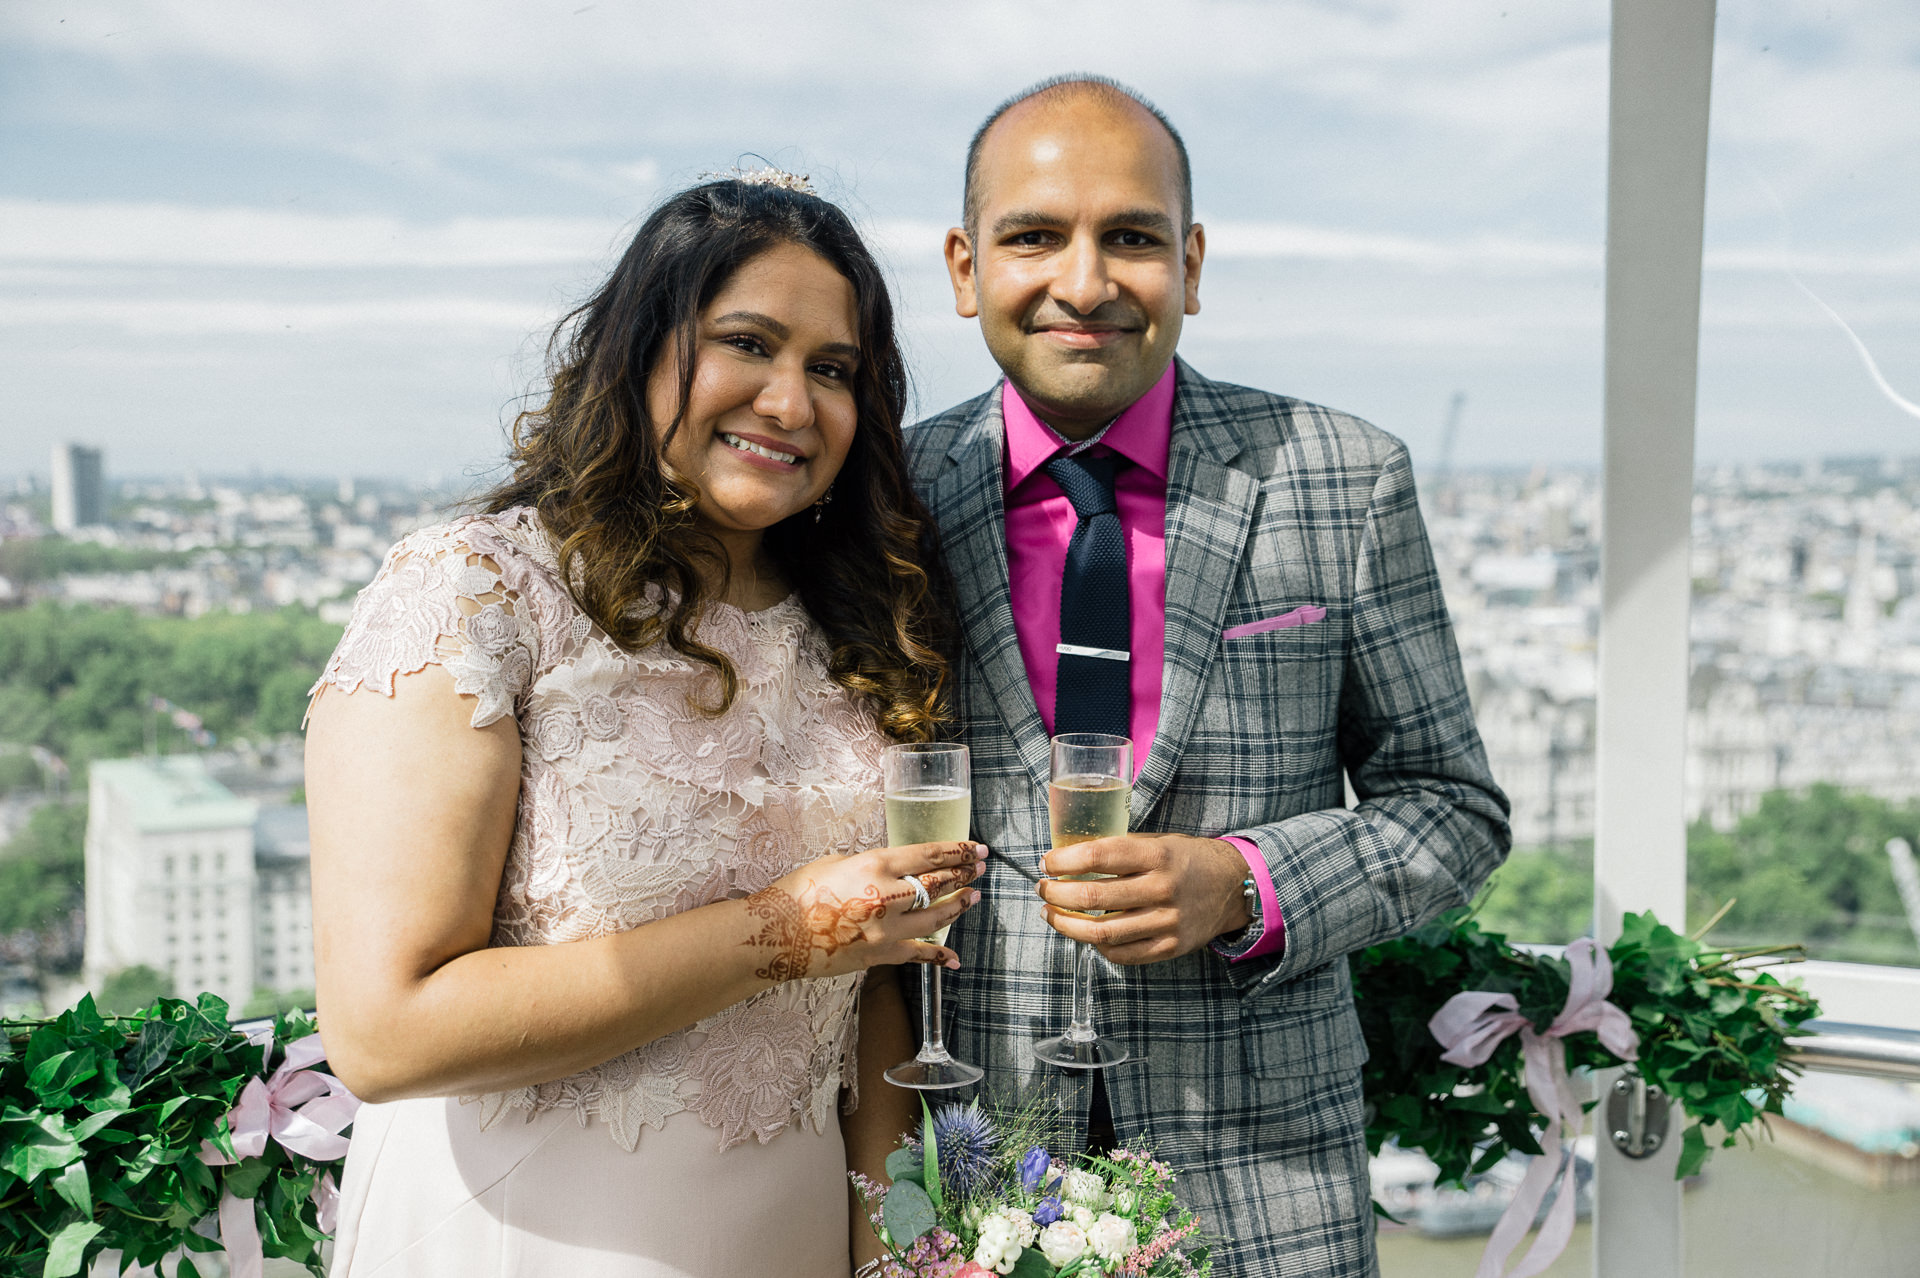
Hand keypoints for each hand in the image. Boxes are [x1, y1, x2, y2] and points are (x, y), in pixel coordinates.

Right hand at [742, 841, 985, 981]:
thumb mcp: (837, 862)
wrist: (775, 934)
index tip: (975, 849)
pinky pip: (918, 954)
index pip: (928, 855)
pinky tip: (955, 958)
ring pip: (936, 917)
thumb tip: (891, 869)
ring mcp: (886, 929)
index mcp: (875, 866)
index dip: (957, 851)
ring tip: (973, 898)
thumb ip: (870, 865)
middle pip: (937, 883)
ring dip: (957, 906)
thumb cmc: (798, 893)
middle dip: (962, 874)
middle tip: (978, 869)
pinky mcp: (880, 955)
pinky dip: (939, 956)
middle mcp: (887, 896)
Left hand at [1036, 834, 1250, 964]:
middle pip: (1093, 896)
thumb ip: (1120, 850)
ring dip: (1067, 924)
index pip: (1097, 856)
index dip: (1064, 860)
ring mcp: (1167, 922)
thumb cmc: (1186, 859)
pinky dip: (1097, 946)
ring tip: (1051, 914)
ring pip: (1102, 932)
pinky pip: (1123, 954)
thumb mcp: (1157, 842)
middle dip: (1057, 892)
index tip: (1046, 862)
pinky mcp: (1171, 947)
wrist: (1232, 886)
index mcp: (1156, 855)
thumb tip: (1068, 858)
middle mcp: (1162, 889)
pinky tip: (1086, 934)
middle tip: (1042, 888)